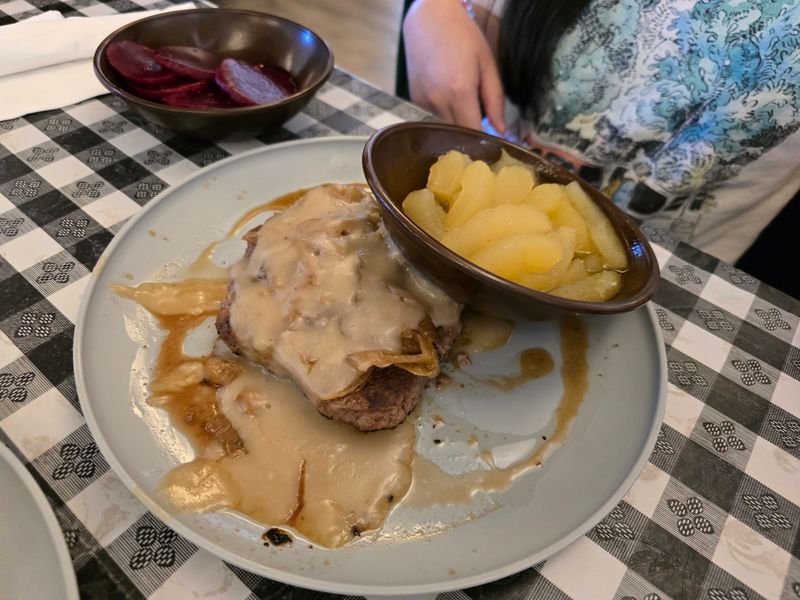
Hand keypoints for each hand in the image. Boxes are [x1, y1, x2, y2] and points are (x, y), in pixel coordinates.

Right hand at [403, 0, 504, 132]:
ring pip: (444, 128)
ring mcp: (423, 101)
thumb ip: (495, 100)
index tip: (493, 144)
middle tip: (483, 128)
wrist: (428, 19)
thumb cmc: (463, 36)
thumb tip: (500, 129)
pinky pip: (432, 118)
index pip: (473, 133)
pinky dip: (444, 116)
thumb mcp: (487, 64)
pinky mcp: (415, 100)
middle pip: (458, 135)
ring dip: (457, 125)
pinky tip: (449, 99)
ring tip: (466, 108)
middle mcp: (438, 101)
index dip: (484, 142)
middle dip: (471, 136)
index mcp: (460, 92)